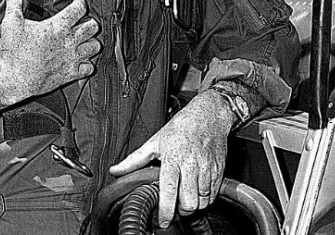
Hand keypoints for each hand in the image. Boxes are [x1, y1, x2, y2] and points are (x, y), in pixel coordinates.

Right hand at [0, 0, 100, 99]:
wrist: (12, 79)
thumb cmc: (12, 51)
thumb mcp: (12, 23)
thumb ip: (14, 4)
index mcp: (58, 26)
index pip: (80, 9)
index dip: (80, 3)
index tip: (77, 3)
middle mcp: (69, 41)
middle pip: (93, 27)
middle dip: (90, 22)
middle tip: (83, 23)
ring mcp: (71, 58)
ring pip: (95, 46)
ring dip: (91, 42)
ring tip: (84, 41)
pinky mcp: (70, 74)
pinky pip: (89, 68)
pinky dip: (88, 64)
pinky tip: (81, 61)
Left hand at [109, 90, 233, 227]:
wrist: (209, 114)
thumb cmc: (181, 127)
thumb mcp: (155, 141)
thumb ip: (134, 159)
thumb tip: (115, 171)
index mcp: (173, 158)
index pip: (169, 190)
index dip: (166, 210)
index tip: (163, 221)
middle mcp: (191, 164)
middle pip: (189, 202)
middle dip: (181, 209)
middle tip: (176, 205)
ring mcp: (207, 167)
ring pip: (203, 201)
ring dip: (194, 204)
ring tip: (187, 197)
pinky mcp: (219, 169)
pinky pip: (214, 194)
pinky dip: (206, 198)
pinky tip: (198, 190)